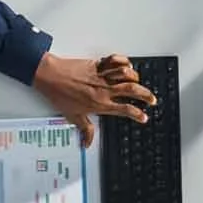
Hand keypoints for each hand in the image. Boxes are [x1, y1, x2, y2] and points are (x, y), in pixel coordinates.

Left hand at [32, 53, 155, 147]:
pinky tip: (126, 64)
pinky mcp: (97, 64)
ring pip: (126, 74)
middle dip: (146, 95)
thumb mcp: (73, 116)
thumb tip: (87, 143)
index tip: (144, 117)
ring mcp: (102, 76)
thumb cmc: (60, 94)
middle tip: (152, 99)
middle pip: (132, 90)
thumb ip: (85, 130)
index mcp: (101, 104)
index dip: (137, 114)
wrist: (50, 76)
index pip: (125, 110)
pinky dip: (122, 60)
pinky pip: (114, 60)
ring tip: (138, 81)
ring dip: (135, 77)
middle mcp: (104, 90)